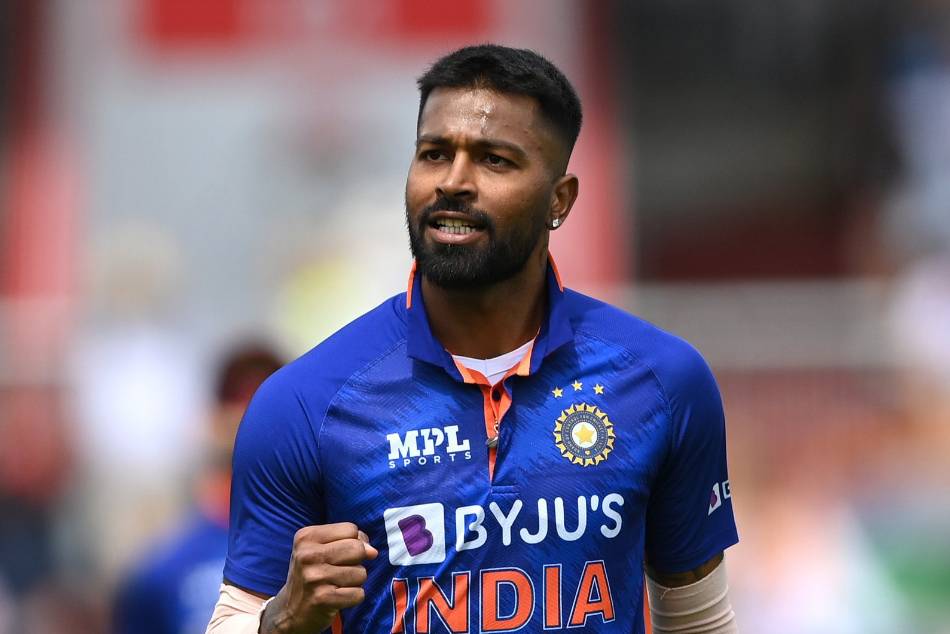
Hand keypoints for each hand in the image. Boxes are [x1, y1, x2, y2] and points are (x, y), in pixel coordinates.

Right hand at [260, 522, 377, 633]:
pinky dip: (354, 597)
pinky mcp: (322, 598)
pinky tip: (338, 597)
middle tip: (341, 570)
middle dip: (357, 561)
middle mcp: (308, 555)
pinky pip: (358, 594)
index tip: (344, 553)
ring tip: (337, 584)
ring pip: (361, 573)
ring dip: (355, 581)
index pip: (350, 529)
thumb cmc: (312, 574)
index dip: (355, 541)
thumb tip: (372, 551)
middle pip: (357, 549)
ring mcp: (314, 577)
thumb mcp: (320, 549)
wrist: (290, 611)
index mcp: (306, 537)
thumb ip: (349, 542)